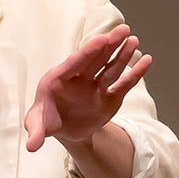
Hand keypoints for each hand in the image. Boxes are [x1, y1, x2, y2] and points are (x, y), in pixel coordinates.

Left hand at [25, 24, 149, 152]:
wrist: (65, 130)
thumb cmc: (48, 121)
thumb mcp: (39, 126)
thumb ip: (36, 132)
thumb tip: (32, 147)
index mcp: (58, 79)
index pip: (75, 62)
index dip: (88, 51)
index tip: (102, 39)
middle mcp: (79, 78)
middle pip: (95, 59)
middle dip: (108, 45)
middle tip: (122, 30)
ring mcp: (95, 86)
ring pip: (110, 67)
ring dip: (122, 54)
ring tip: (133, 39)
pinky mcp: (110, 96)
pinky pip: (124, 83)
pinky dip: (135, 73)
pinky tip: (146, 61)